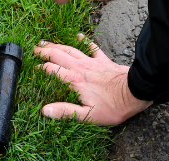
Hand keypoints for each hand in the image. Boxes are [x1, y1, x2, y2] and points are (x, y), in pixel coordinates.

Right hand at [34, 35, 151, 125]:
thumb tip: (45, 111)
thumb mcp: (87, 116)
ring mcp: (92, 62)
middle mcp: (81, 68)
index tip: (32, 69)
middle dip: (44, 52)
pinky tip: (78, 36)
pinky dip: (84, 41)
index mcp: (74, 81)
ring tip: (46, 43)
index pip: (52, 71)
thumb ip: (65, 112)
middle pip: (58, 56)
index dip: (40, 69)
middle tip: (34, 51)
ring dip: (57, 45)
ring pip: (70, 50)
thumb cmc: (113, 107)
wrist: (135, 92)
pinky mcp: (103, 60)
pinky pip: (91, 47)